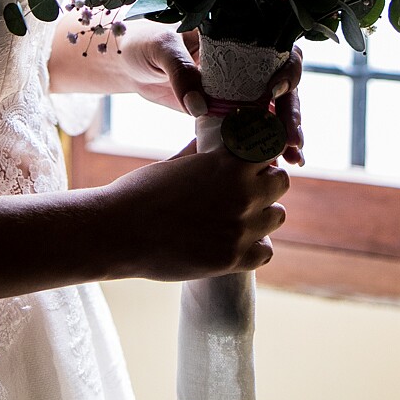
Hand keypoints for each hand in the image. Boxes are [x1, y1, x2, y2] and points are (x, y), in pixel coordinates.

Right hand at [97, 143, 289, 279]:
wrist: (119, 232)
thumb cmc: (140, 193)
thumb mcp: (176, 163)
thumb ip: (202, 153)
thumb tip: (210, 140)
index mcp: (228, 163)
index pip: (270, 149)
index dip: (261, 155)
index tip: (252, 162)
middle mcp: (242, 193)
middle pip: (280, 182)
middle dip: (265, 183)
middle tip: (245, 191)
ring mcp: (240, 228)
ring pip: (277, 216)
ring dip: (262, 216)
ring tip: (238, 218)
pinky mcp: (232, 259)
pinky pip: (265, 251)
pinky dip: (254, 248)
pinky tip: (235, 243)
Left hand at [126, 28, 305, 166]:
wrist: (128, 62)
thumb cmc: (145, 42)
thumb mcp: (162, 48)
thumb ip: (180, 71)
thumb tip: (200, 107)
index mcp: (238, 37)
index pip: (277, 50)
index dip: (286, 69)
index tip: (276, 91)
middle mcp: (246, 62)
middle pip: (283, 85)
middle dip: (290, 112)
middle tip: (290, 139)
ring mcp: (239, 88)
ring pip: (273, 110)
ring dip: (285, 133)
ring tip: (292, 158)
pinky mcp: (227, 111)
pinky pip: (252, 127)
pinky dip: (266, 144)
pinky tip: (281, 162)